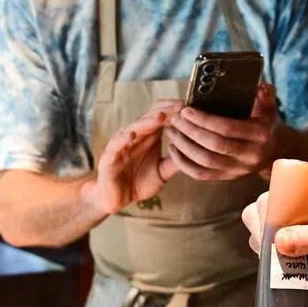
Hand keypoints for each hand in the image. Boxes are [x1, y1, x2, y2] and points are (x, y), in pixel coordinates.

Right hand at [84, 99, 182, 215]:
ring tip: (161, 116)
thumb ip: (177, 161)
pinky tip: (131, 135)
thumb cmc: (139, 183)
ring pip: (134, 128)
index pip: (161, 116)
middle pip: (150, 118)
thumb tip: (198, 151)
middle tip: (180, 106)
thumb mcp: (163, 171)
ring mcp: (122, 145)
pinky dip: (122, 139)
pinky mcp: (110, 157)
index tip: (189, 106)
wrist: (117, 200)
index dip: (174, 111)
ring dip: (147, 121)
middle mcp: (136, 137)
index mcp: (149, 138)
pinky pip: (116, 145)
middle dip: (166, 111)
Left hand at [167, 83, 277, 180]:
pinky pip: (201, 174)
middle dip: (191, 131)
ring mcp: (238, 169)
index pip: (228, 128)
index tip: (186, 110)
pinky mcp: (228, 178)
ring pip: (205, 161)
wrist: (272, 151)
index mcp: (260, 135)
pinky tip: (174, 149)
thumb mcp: (269, 108)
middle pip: (214, 145)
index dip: (205, 120)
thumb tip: (259, 87)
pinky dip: (184, 163)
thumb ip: (266, 95)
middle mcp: (250, 155)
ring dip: (184, 146)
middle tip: (176, 119)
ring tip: (172, 131)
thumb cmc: (264, 125)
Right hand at [241, 191, 307, 306]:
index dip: (269, 205)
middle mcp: (296, 216)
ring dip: (263, 249)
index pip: (278, 191)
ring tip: (287, 261)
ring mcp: (289, 239)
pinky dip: (266, 267)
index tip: (276, 224)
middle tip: (278, 247)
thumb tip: (279, 241)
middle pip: (259, 212)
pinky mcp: (287, 261)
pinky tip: (283, 272)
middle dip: (261, 230)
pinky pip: (264, 260)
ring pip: (258, 236)